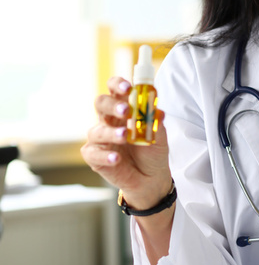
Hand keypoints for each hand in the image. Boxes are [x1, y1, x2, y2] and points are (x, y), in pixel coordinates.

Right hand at [81, 77, 172, 209]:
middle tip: (126, 111)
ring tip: (125, 137)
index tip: (128, 88)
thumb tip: (156, 108)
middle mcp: (109, 121)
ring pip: (97, 130)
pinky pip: (93, 153)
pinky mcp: (94, 157)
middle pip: (101, 104)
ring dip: (111, 133)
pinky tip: (116, 159)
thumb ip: (155, 120)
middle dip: (112, 105)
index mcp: (123, 109)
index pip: (115, 90)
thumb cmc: (152, 151)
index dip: (118, 85)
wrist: (151, 179)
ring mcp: (100, 139)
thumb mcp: (159, 134)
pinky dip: (105, 156)